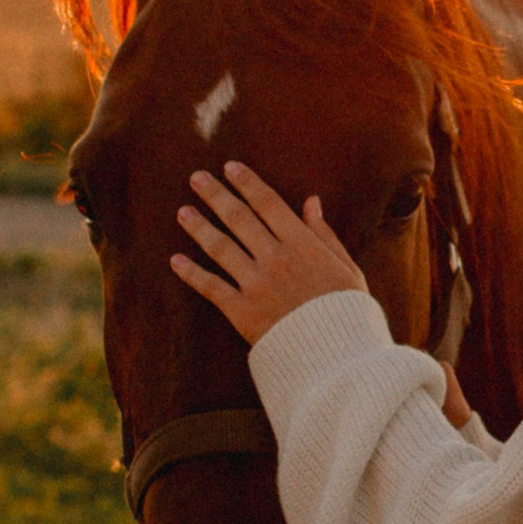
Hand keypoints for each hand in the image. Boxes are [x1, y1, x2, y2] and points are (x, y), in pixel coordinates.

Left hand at [171, 164, 367, 346]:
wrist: (338, 356)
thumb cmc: (347, 313)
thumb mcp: (348, 269)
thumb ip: (325, 235)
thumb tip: (311, 201)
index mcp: (303, 245)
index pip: (269, 204)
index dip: (247, 183)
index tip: (230, 167)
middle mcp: (276, 259)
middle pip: (239, 219)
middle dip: (216, 195)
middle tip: (196, 178)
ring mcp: (257, 284)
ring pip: (220, 248)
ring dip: (199, 227)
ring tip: (182, 212)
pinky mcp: (243, 312)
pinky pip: (212, 288)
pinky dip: (192, 274)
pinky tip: (175, 261)